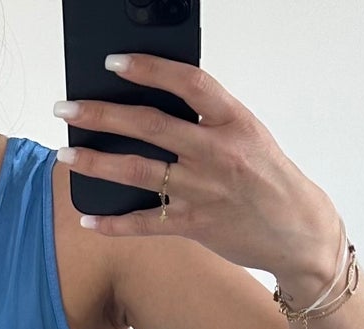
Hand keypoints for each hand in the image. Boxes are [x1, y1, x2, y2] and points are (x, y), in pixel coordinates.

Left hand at [54, 53, 345, 301]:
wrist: (297, 230)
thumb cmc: (268, 178)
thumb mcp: (247, 134)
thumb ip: (207, 120)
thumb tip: (156, 105)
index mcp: (232, 121)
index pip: (187, 83)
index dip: (148, 69)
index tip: (114, 63)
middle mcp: (215, 152)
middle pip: (148, 126)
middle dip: (101, 114)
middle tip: (66, 108)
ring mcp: (202, 190)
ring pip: (137, 170)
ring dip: (95, 161)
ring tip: (66, 154)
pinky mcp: (195, 225)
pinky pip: (145, 223)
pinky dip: (113, 223)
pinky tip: (88, 219)